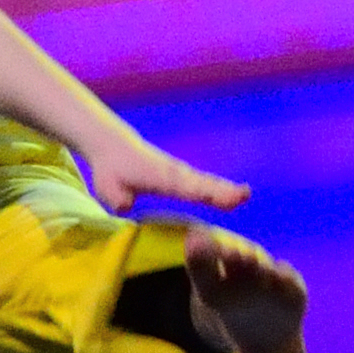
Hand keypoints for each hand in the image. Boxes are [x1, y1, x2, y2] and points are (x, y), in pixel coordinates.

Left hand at [78, 131, 248, 214]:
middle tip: (245, 196)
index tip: (223, 198)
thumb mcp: (108, 188)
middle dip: (223, 191)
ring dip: (226, 189)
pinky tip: (236, 195)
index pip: (186, 188)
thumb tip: (126, 206)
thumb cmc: (111, 170)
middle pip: (203, 184)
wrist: (114, 146)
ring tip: (245, 195)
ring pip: (207, 182)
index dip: (205, 194)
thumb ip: (119, 199)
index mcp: (160, 178)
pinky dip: (221, 188)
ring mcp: (182, 173)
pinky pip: (205, 183)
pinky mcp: (184, 175)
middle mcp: (176, 174)